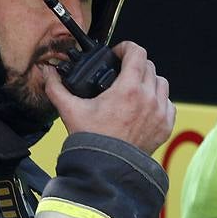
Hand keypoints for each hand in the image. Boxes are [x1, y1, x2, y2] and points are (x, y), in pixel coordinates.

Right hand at [46, 41, 174, 153]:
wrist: (106, 169)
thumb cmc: (92, 141)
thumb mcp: (70, 110)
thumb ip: (56, 88)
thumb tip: (48, 73)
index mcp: (128, 89)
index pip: (137, 52)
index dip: (125, 48)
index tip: (118, 54)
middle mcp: (148, 98)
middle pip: (149, 66)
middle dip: (135, 65)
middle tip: (122, 73)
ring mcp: (159, 113)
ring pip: (161, 83)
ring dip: (149, 81)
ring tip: (134, 89)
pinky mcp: (165, 127)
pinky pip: (168, 104)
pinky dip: (158, 102)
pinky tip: (144, 107)